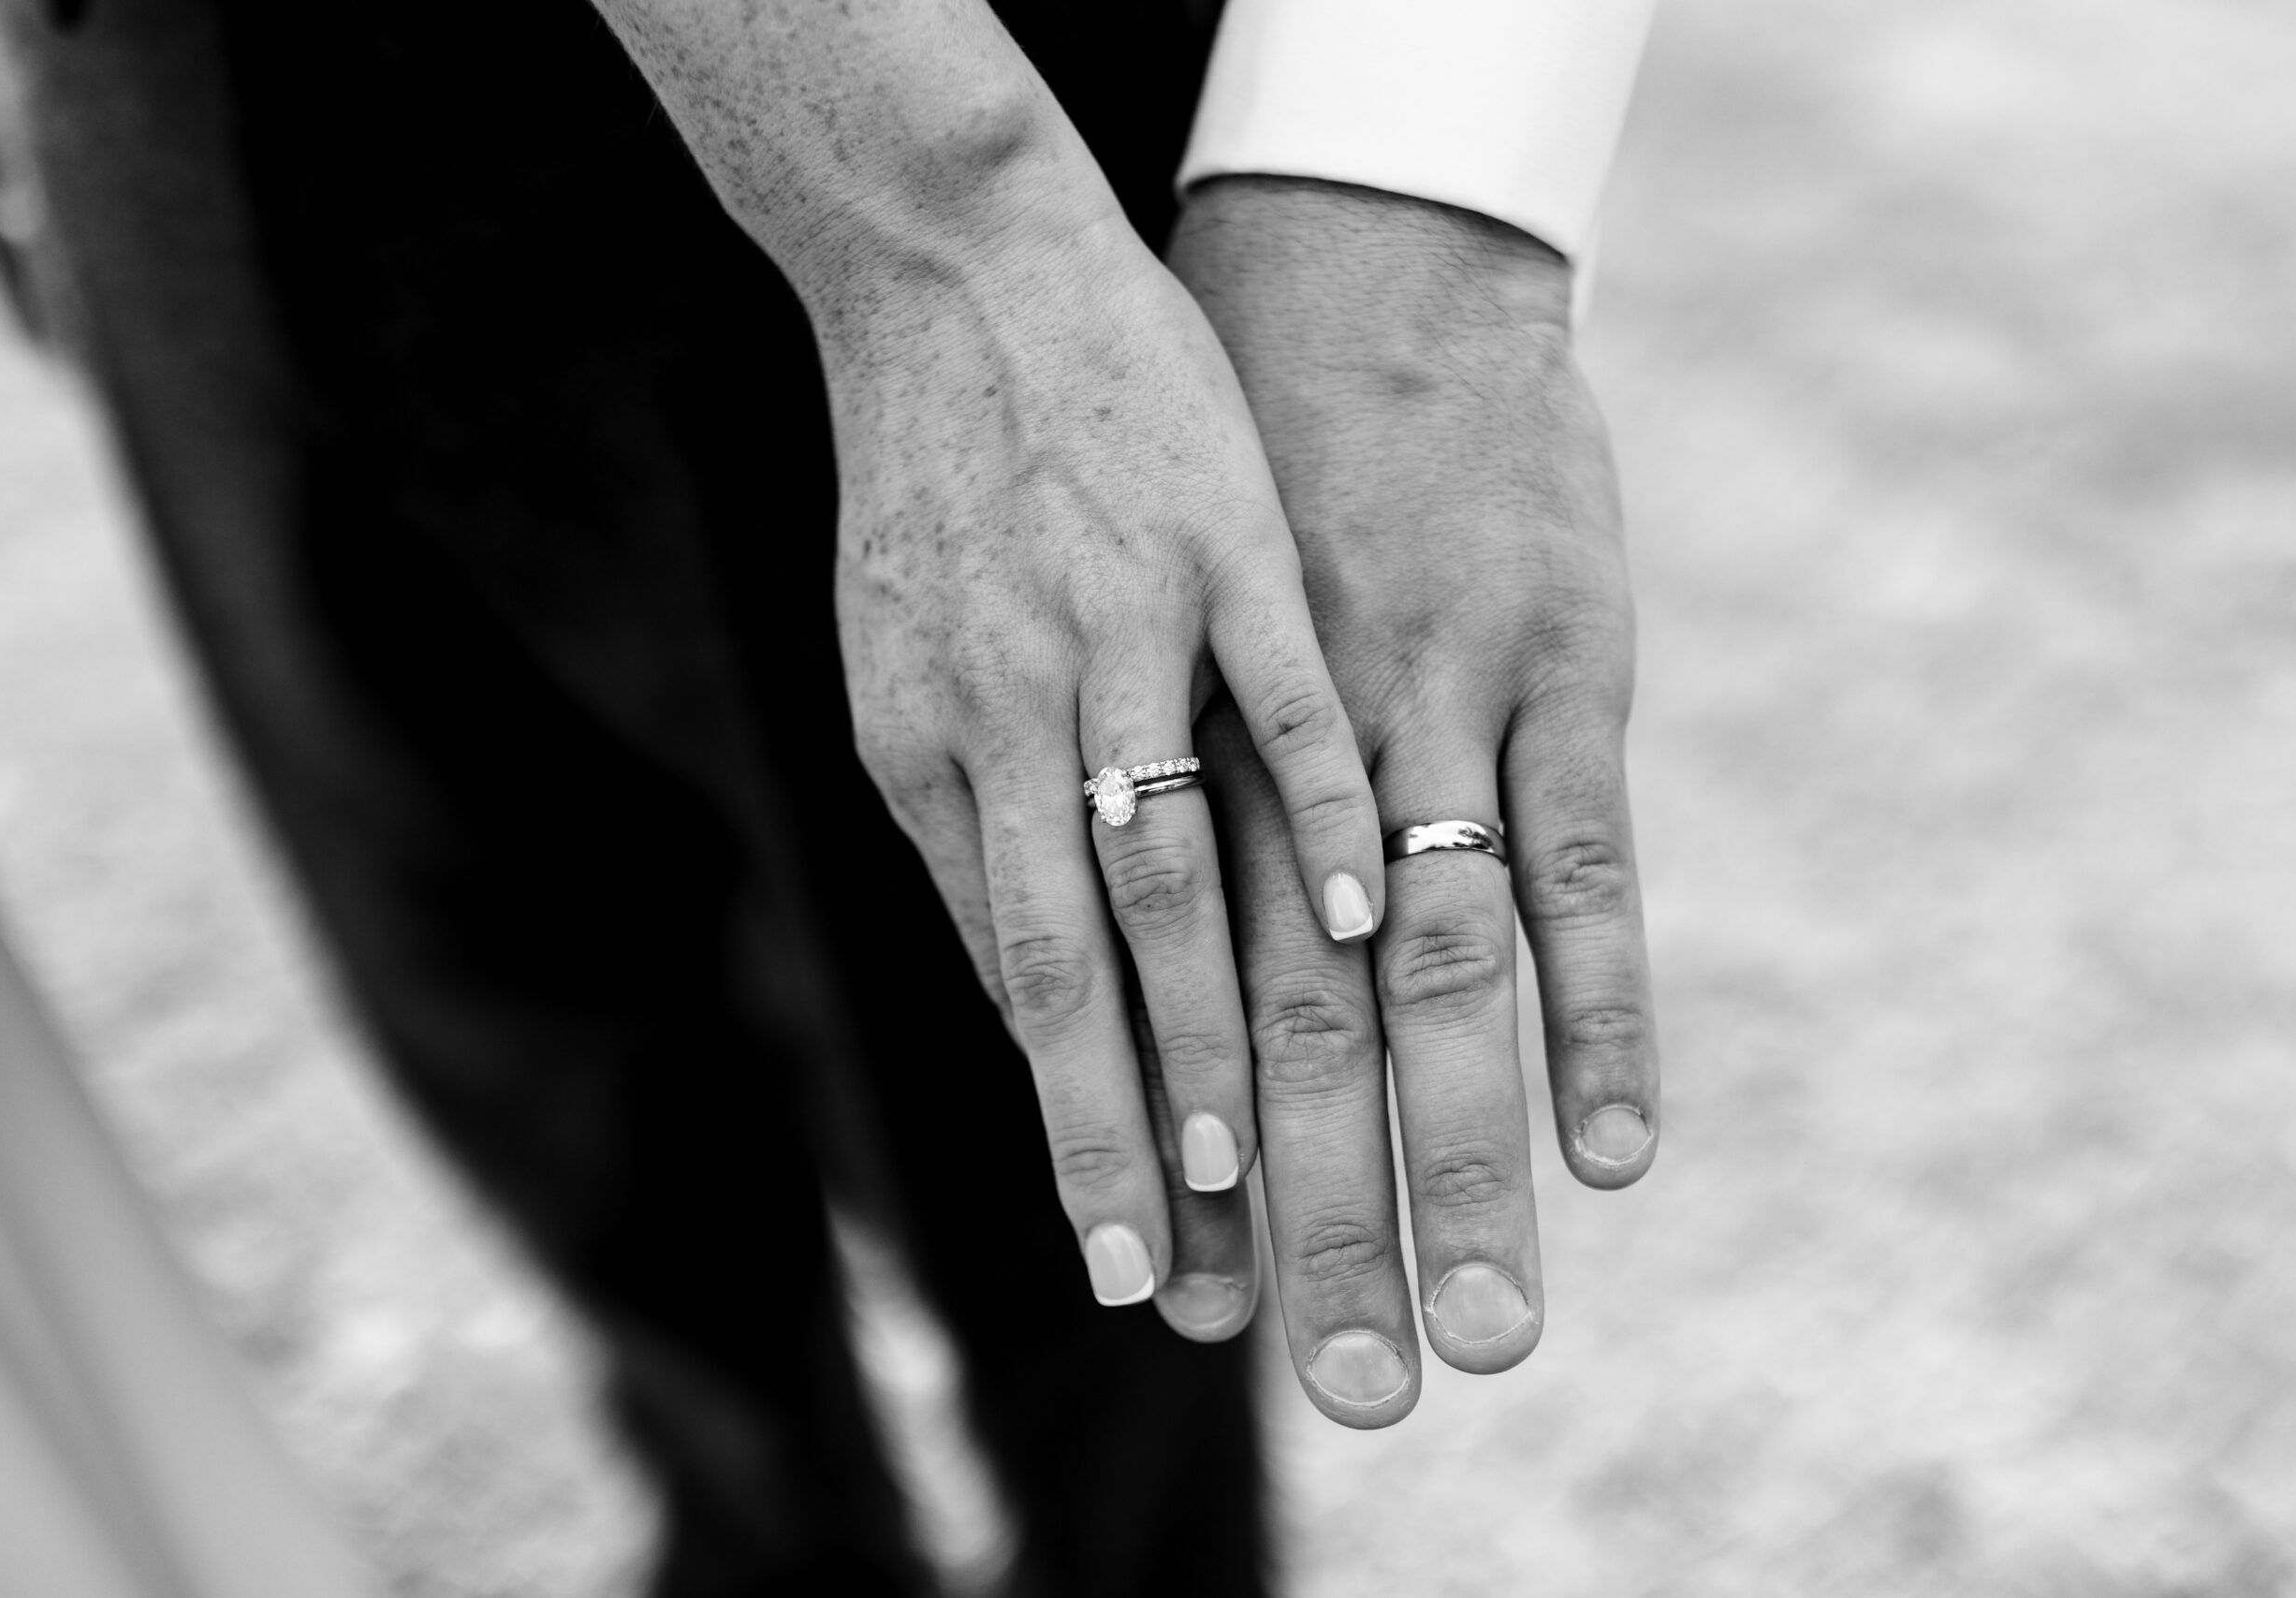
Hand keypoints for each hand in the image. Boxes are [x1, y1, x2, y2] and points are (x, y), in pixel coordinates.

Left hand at [596, 0, 1386, 1305]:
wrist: (960, 267)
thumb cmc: (950, 484)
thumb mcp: (921, 670)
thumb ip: (979, 828)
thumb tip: (1032, 991)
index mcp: (938, 758)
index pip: (1020, 993)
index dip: (1081, 1138)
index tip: (1131, 1275)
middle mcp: (1015, 716)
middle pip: (1081, 969)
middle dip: (1135, 1143)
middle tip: (1189, 1300)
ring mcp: (1121, 631)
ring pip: (1170, 866)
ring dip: (1215, 1025)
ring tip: (1256, 1168)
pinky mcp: (1223, 547)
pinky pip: (1281, 705)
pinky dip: (1322, 822)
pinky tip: (1374, 934)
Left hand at [1172, 178, 1660, 1423]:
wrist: (1349, 290)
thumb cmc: (1243, 498)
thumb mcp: (1164, 653)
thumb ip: (1168, 819)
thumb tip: (1141, 994)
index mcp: (1191, 777)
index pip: (1177, 1018)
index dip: (1185, 1173)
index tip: (1189, 1319)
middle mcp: (1296, 775)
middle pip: (1301, 1040)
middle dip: (1323, 1226)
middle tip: (1355, 1395)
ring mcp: (1430, 726)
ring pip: (1430, 979)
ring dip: (1452, 1164)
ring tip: (1487, 1331)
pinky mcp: (1554, 670)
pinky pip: (1580, 860)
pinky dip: (1599, 1006)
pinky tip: (1616, 1149)